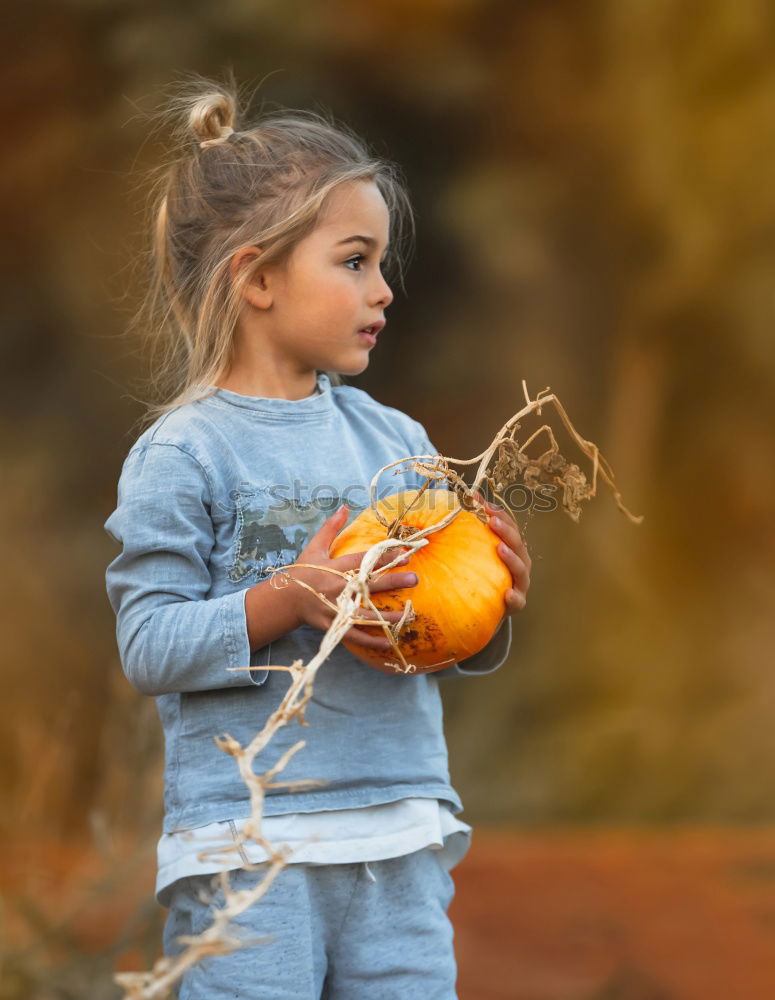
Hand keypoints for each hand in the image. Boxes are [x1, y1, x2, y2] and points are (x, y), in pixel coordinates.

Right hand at [287, 505, 417, 650]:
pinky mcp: (333, 625)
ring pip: (366, 615)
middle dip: (393, 582)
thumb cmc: (304, 571)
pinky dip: (372, 640)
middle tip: (415, 579)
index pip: (363, 561)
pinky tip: (390, 640)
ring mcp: (336, 609)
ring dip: (390, 616)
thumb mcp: (315, 547)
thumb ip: (332, 528)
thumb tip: (345, 506)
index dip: (384, 557)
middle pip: (369, 585)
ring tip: (411, 615)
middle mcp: (337, 588)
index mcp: (335, 568)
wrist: (286, 599)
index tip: (404, 554)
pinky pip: (355, 635)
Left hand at [474, 491, 531, 615]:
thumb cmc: (479, 576)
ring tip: (500, 548)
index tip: (484, 504)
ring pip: (521, 569)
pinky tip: (507, 593)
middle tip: (492, 520)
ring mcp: (520, 583)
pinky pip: (518, 601)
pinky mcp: (517, 603)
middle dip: (506, 530)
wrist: (484, 608)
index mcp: (511, 548)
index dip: (499, 514)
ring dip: (512, 558)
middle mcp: (519, 562)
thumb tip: (451, 508)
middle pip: (517, 544)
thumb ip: (468, 534)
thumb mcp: (474, 554)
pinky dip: (514, 597)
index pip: (509, 527)